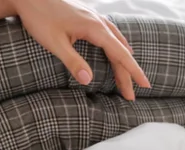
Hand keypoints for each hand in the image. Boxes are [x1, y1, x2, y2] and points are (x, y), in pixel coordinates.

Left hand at [11, 0, 150, 100]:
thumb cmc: (39, 17)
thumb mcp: (54, 43)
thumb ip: (73, 62)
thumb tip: (89, 81)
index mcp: (96, 29)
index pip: (121, 54)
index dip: (134, 72)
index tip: (145, 85)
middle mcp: (100, 23)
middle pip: (121, 52)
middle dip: (127, 75)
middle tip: (130, 96)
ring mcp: (96, 19)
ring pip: (117, 44)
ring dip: (123, 63)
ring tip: (126, 80)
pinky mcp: (90, 18)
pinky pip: (111, 36)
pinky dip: (118, 49)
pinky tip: (117, 53)